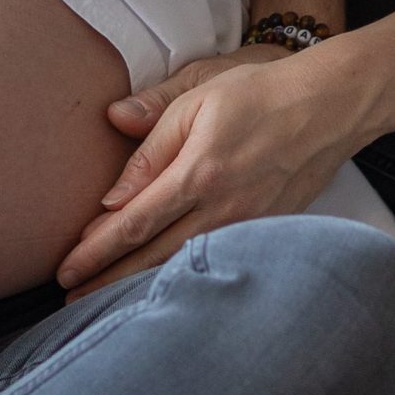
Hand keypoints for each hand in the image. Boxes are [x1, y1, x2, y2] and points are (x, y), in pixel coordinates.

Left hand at [54, 46, 354, 297]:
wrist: (328, 107)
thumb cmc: (259, 93)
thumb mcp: (198, 96)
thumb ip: (152, 132)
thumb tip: (112, 160)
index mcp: (199, 172)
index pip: (135, 221)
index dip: (96, 250)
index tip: (65, 269)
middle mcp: (222, 209)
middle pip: (152, 256)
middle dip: (107, 280)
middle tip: (69, 300)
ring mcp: (247, 227)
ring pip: (182, 265)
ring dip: (139, 284)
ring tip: (102, 301)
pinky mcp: (265, 232)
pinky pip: (213, 261)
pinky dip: (180, 276)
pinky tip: (160, 283)